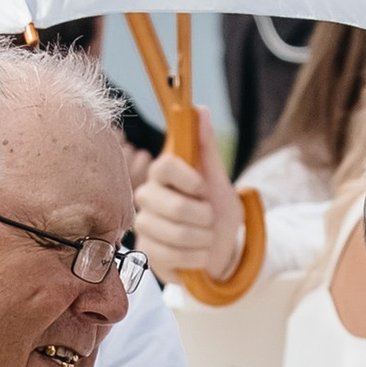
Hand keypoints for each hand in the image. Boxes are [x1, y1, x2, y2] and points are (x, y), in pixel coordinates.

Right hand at [132, 132, 244, 289]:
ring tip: (205, 237)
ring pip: (177, 234)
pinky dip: (196, 257)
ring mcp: (144, 225)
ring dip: (203, 239)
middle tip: (209, 218)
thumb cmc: (218, 213)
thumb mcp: (219, 181)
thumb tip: (200, 109)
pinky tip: (196, 254)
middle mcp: (148, 197)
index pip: (164, 166)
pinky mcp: (146, 253)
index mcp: (164, 174)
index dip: (188, 179)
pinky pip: (173, 256)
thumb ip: (207, 148)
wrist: (221, 252)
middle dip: (204, 217)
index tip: (202, 188)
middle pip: (174, 206)